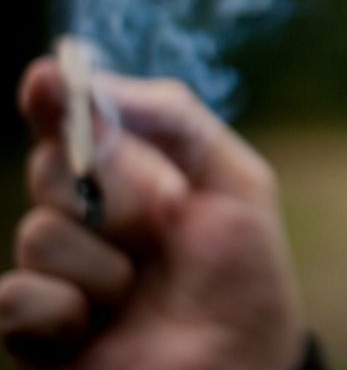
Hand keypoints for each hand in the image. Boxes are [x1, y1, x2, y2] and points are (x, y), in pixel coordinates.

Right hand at [0, 59, 304, 368]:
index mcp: (131, 178)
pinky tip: (98, 326)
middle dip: (116, 188)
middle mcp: (87, 217)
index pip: (72, 125)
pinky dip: (65, 310)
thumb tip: (92, 84)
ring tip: (144, 289)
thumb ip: (177, 121)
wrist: (245, 359)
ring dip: (108, 264)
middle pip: (51, 169)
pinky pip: (16, 298)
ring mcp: (61, 271)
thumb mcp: (237, 183)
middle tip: (169, 213)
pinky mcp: (38, 329)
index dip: (54, 99)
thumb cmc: (247, 274)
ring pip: (40, 234)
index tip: (48, 81)